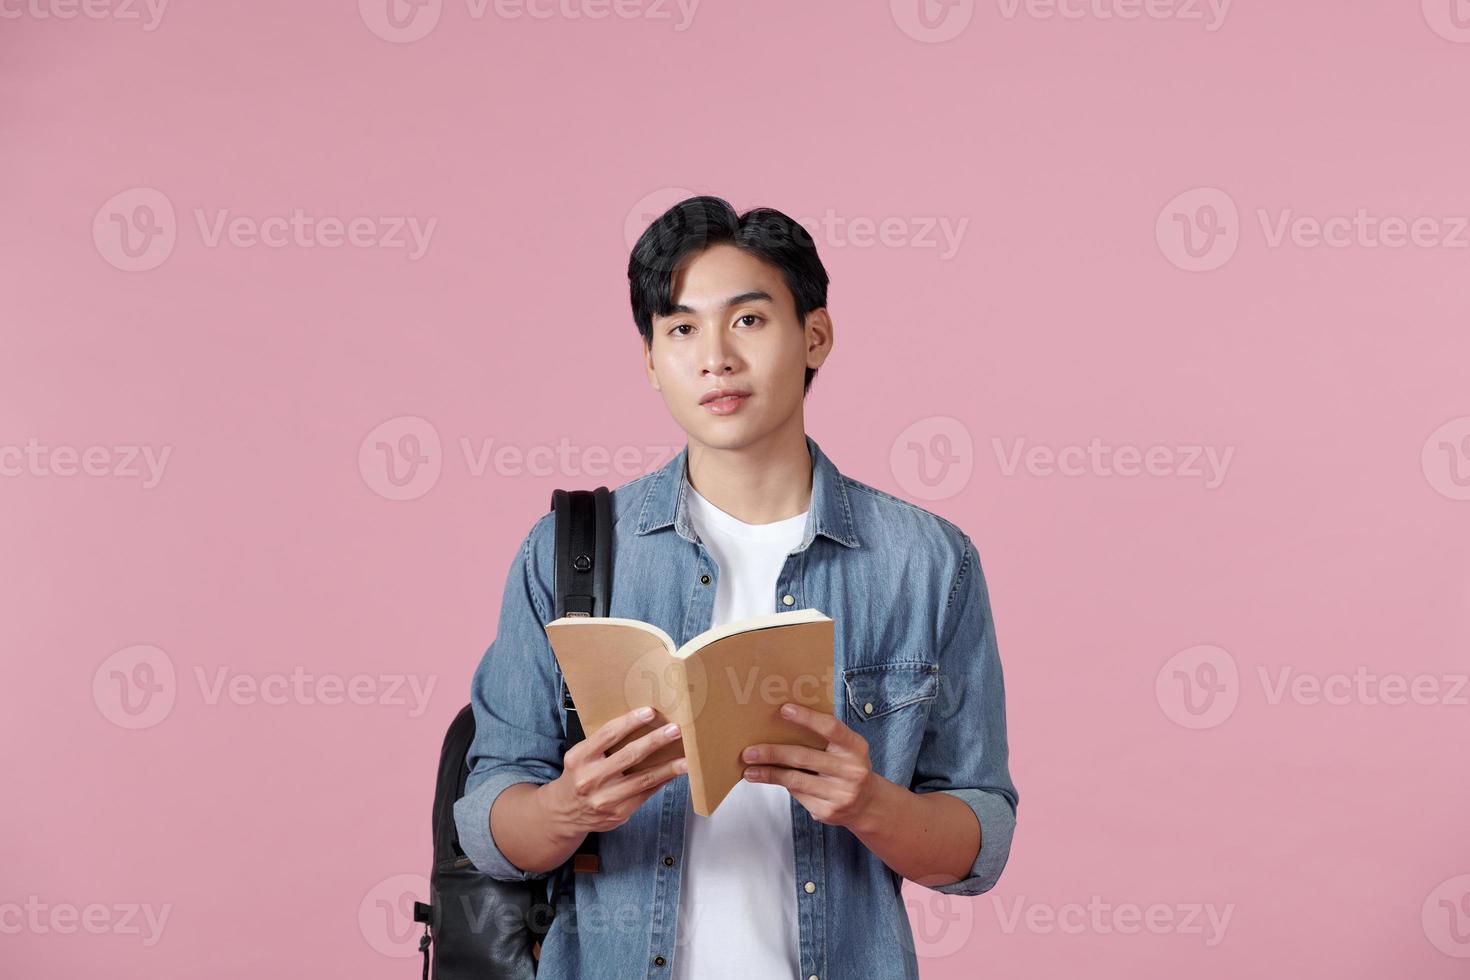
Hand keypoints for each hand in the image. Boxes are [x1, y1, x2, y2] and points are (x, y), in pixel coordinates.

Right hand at [542, 705, 687, 838]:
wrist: (565, 814)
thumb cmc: (579, 776)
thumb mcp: (581, 756)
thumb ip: (603, 744)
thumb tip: (642, 724)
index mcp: (579, 758)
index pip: (607, 735)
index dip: (630, 722)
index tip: (650, 712)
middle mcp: (591, 779)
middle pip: (629, 755)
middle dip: (655, 741)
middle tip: (675, 730)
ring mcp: (605, 799)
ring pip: (643, 779)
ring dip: (668, 768)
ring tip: (686, 758)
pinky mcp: (618, 813)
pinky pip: (646, 794)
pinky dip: (662, 782)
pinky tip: (674, 773)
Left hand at [740, 702, 881, 829]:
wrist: (867, 804)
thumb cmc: (848, 766)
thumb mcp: (846, 749)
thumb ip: (824, 738)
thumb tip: (781, 725)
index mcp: (856, 747)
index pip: (831, 728)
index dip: (808, 717)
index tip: (783, 709)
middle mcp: (852, 770)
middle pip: (804, 757)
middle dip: (773, 753)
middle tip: (749, 751)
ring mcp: (841, 794)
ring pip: (795, 780)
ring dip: (768, 774)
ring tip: (749, 770)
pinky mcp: (828, 811)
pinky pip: (798, 795)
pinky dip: (782, 785)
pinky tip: (768, 779)